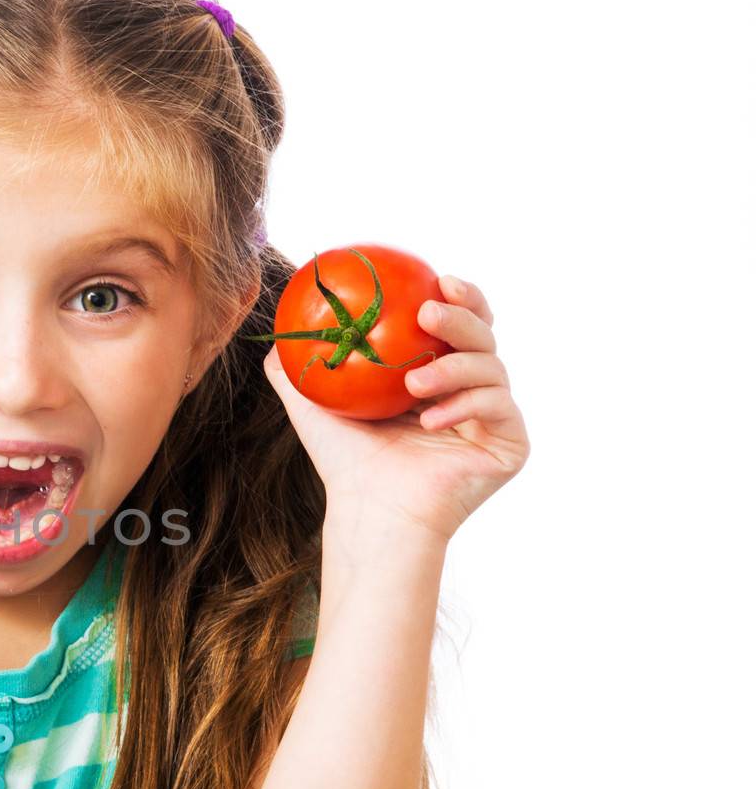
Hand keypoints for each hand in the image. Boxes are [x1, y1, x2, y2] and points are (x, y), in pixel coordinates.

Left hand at [259, 272, 529, 543]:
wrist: (370, 510)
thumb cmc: (346, 461)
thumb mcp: (314, 405)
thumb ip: (295, 368)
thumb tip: (277, 332)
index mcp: (437, 372)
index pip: (457, 322)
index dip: (458, 294)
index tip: (435, 277)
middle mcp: (471, 389)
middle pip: (484, 334)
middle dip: (463, 315)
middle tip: (429, 311)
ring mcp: (494, 417)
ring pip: (493, 367)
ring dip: (453, 366)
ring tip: (414, 382)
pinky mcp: (510, 444)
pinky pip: (499, 407)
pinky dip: (466, 405)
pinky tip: (431, 418)